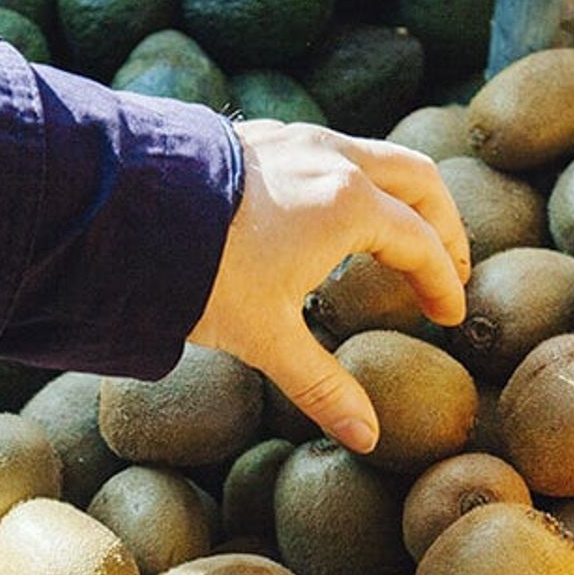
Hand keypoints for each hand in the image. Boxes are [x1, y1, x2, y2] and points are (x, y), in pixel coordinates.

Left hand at [188, 119, 469, 452]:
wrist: (124, 211)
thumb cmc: (199, 270)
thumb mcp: (265, 338)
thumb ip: (322, 386)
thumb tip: (367, 437)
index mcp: (350, 207)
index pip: (421, 245)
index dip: (442, 283)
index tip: (447, 314)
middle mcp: (334, 160)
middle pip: (419, 183)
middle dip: (443, 225)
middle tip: (449, 267)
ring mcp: (300, 140)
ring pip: (378, 157)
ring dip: (401, 197)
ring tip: (402, 239)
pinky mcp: (266, 137)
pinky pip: (335, 151)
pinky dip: (359, 180)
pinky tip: (335, 214)